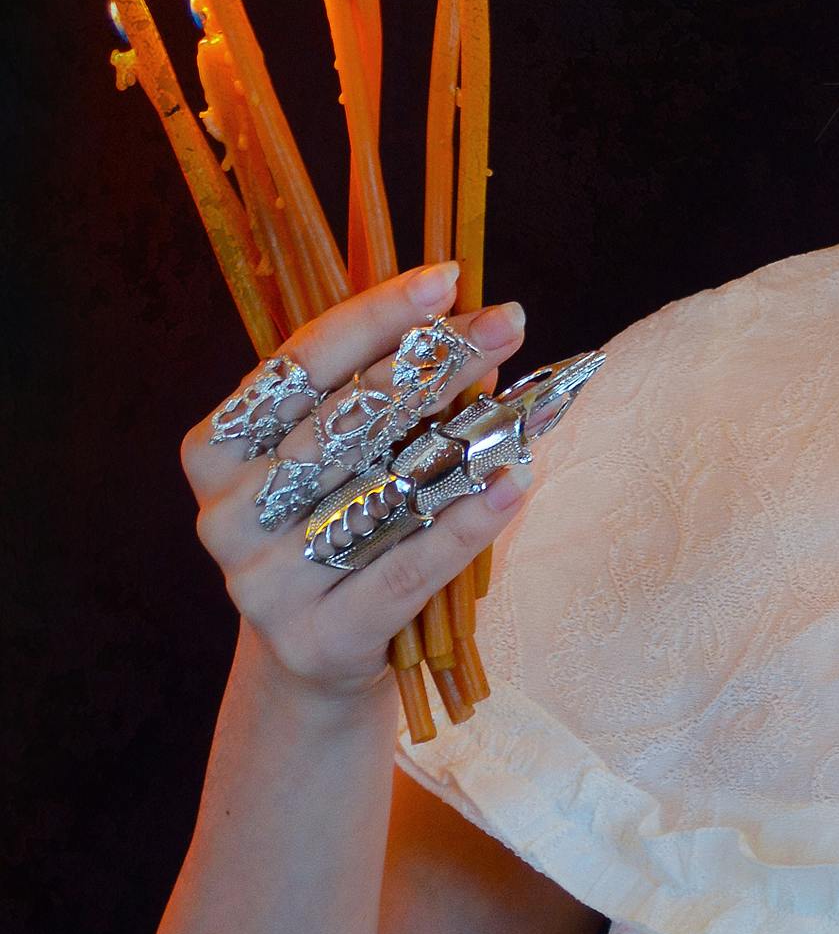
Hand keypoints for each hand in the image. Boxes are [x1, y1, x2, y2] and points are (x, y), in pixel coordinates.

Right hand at [182, 264, 529, 709]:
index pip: (296, 364)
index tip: (447, 278)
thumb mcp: (346, 459)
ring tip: (526, 400)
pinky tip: (513, 484)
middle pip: (340, 421)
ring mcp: (261, 583)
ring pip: (372, 493)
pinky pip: (402, 572)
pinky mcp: (314, 638)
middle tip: (507, 321)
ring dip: (458, 438)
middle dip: (431, 363)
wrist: (315, 656)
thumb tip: (477, 335)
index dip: (372, 316)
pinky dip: (464, 525)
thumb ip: (389, 398)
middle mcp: (226, 515)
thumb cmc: (337, 528)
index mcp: (216, 451)